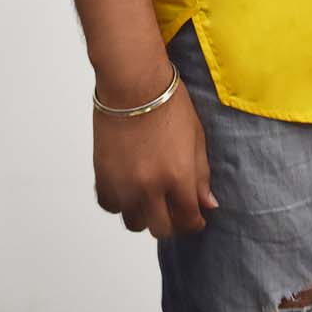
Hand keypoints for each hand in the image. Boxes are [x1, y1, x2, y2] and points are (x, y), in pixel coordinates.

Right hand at [93, 74, 218, 238]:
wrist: (133, 82)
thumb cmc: (168, 102)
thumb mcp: (196, 136)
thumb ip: (201, 174)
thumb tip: (208, 204)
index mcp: (178, 177)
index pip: (188, 219)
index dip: (194, 222)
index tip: (194, 218)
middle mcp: (150, 187)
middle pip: (160, 229)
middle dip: (171, 222)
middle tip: (172, 209)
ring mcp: (124, 184)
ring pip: (134, 223)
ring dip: (144, 214)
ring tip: (149, 197)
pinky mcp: (103, 176)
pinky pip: (110, 206)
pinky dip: (119, 201)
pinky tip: (127, 187)